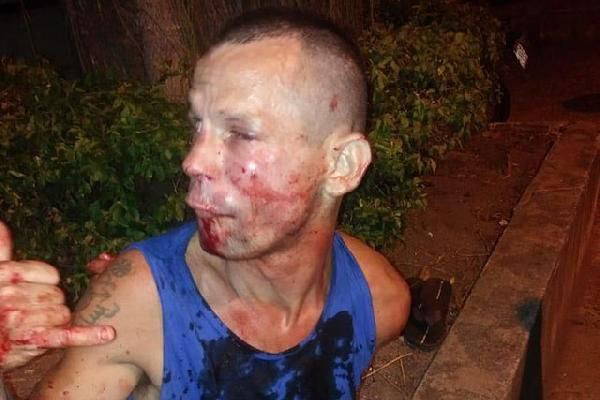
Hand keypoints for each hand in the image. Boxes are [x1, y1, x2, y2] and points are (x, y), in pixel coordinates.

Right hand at [0, 221, 115, 370]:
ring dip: (56, 320)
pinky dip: (88, 336)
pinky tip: (107, 333)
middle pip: (58, 294)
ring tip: (36, 325)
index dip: (48, 282)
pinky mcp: (33, 341)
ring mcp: (22, 321)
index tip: (35, 289)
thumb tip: (2, 222)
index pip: (52, 274)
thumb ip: (1, 248)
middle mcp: (12, 297)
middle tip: (33, 311)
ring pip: (63, 313)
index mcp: (7, 276)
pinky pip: (65, 335)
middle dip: (51, 303)